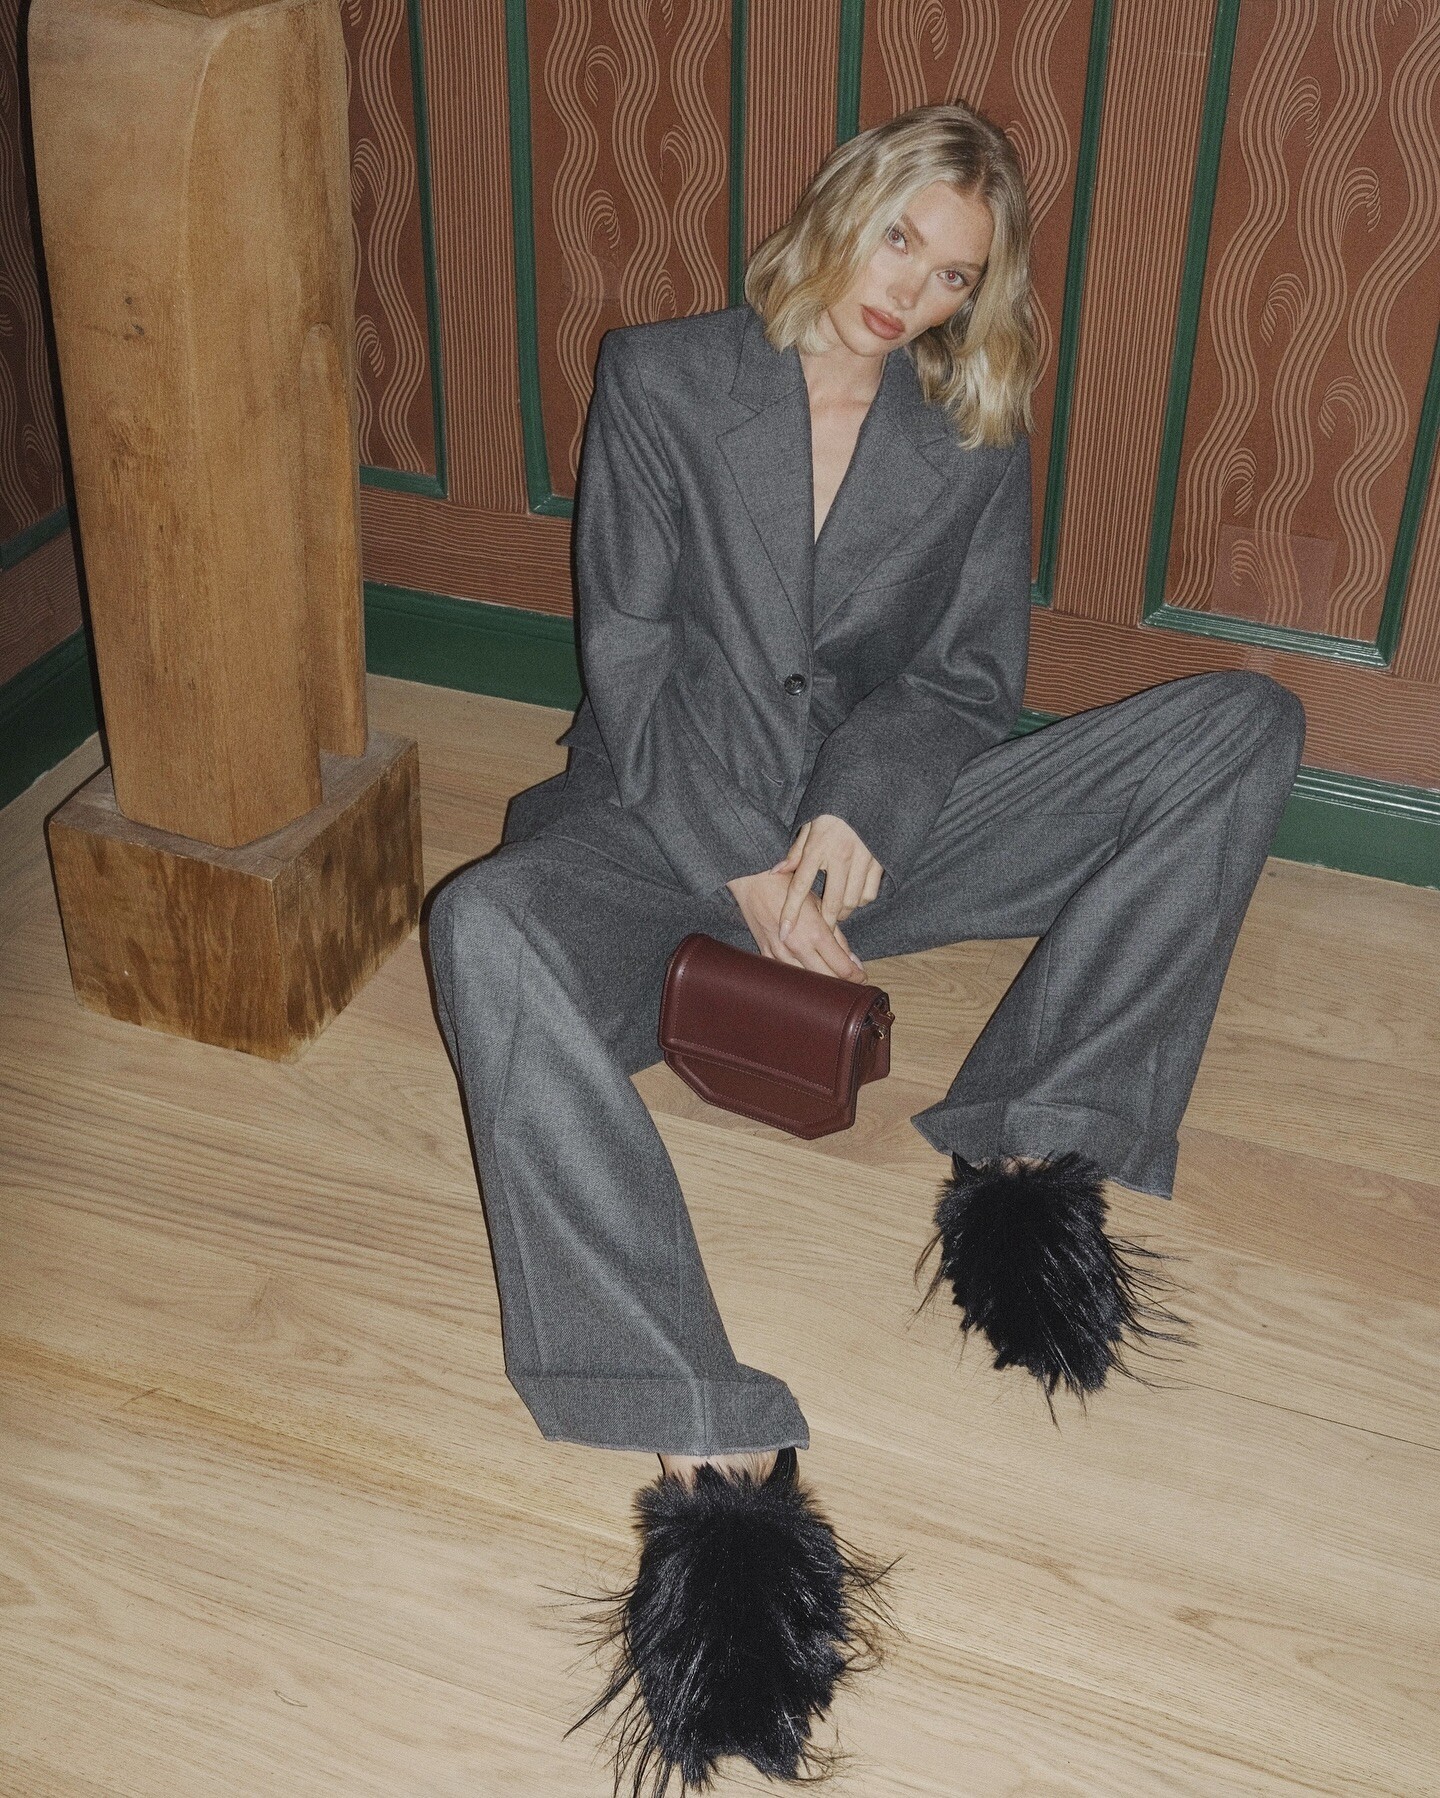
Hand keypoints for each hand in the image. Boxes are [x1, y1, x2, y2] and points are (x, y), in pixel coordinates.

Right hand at [727, 868, 866, 982]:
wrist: (754, 883)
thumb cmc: (790, 889)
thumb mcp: (819, 907)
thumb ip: (837, 935)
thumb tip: (852, 959)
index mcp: (815, 933)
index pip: (842, 967)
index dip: (856, 976)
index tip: (862, 977)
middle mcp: (798, 947)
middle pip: (827, 979)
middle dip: (843, 982)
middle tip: (852, 981)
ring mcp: (780, 954)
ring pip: (807, 982)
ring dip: (821, 982)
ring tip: (832, 978)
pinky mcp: (767, 955)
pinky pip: (787, 974)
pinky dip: (800, 977)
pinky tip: (807, 973)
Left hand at [775, 814, 883, 938]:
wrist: (867, 794)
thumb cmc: (832, 812)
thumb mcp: (809, 826)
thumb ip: (795, 852)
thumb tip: (776, 872)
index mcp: (818, 847)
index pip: (800, 886)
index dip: (790, 912)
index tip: (784, 931)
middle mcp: (840, 856)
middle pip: (831, 903)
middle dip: (825, 923)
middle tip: (821, 929)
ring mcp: (862, 859)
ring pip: (851, 902)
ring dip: (843, 911)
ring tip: (837, 909)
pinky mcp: (879, 861)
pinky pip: (869, 894)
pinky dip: (861, 900)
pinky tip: (854, 896)